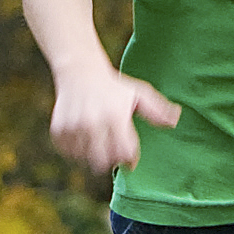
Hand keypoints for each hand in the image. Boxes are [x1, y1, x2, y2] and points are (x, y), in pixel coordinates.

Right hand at [47, 74, 180, 177]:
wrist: (79, 71)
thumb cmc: (114, 85)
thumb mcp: (139, 94)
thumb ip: (157, 110)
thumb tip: (175, 121)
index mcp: (115, 116)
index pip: (124, 153)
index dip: (129, 159)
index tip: (130, 158)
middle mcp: (92, 123)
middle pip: (103, 162)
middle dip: (111, 161)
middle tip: (114, 151)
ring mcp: (73, 127)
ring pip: (86, 160)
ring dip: (94, 156)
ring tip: (99, 142)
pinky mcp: (59, 131)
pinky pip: (70, 154)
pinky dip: (77, 151)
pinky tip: (84, 139)